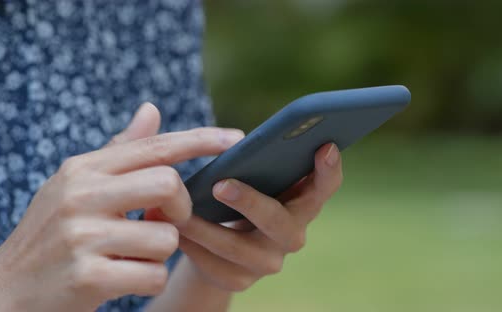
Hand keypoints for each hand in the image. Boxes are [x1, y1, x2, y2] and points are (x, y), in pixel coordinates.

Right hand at [0, 103, 244, 311]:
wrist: (4, 293)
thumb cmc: (50, 236)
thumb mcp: (75, 187)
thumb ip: (119, 152)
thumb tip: (152, 109)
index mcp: (82, 169)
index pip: (154, 146)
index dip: (199, 140)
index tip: (236, 139)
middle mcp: (81, 195)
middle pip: (168, 185)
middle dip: (179, 209)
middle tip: (161, 222)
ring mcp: (83, 235)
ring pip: (167, 237)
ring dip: (157, 253)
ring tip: (127, 256)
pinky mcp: (88, 276)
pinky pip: (155, 274)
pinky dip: (148, 281)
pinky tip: (121, 280)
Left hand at [176, 143, 342, 291]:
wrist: (219, 243)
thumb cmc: (238, 195)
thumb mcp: (251, 177)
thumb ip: (254, 160)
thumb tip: (238, 138)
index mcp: (302, 202)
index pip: (325, 186)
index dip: (329, 169)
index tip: (324, 146)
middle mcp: (292, 234)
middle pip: (278, 221)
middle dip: (250, 203)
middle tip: (221, 185)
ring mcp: (268, 261)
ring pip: (237, 247)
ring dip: (205, 228)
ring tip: (179, 211)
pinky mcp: (239, 280)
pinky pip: (213, 264)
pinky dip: (191, 246)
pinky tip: (173, 230)